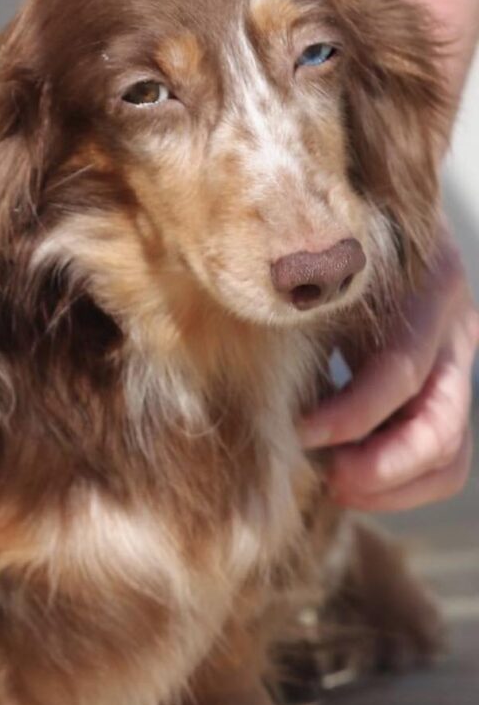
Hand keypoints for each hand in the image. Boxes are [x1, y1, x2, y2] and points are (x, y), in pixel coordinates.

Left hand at [300, 229, 478, 511]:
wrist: (352, 219)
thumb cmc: (315, 242)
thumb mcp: (311, 263)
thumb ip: (297, 302)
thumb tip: (249, 368)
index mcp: (425, 288)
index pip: (398, 373)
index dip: (348, 416)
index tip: (295, 434)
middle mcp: (454, 328)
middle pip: (439, 428)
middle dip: (380, 467)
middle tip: (326, 479)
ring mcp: (454, 363)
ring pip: (449, 454)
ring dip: (391, 485)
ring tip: (334, 485)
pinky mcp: (441, 390)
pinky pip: (440, 458)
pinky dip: (396, 481)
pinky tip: (344, 476)